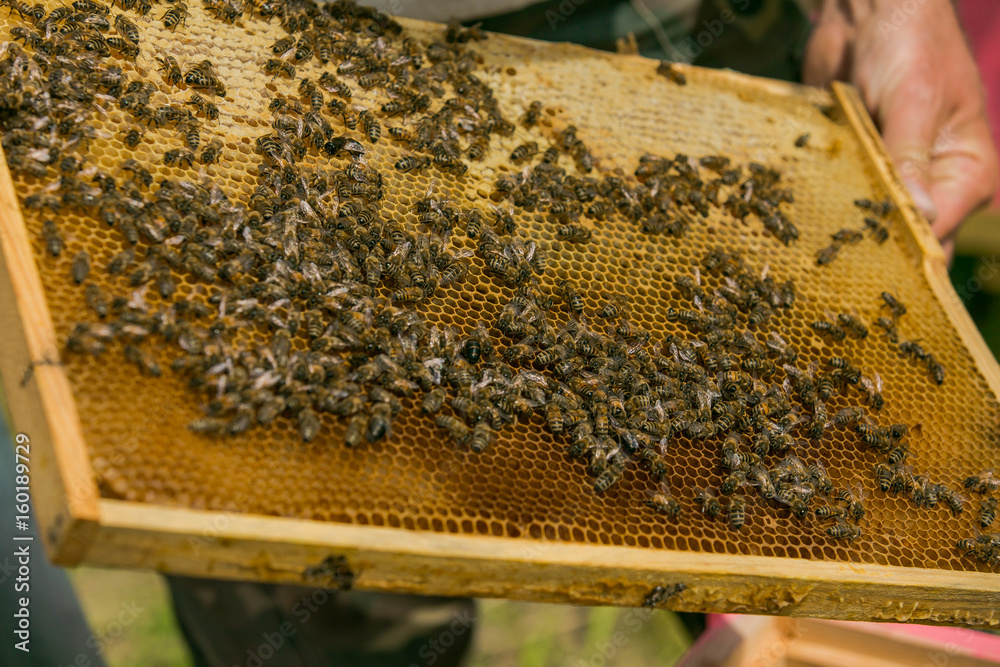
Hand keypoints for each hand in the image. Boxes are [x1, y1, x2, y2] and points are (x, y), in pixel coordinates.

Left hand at [803, 0, 997, 249]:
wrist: (868, 12)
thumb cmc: (910, 44)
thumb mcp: (914, 101)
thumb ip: (909, 158)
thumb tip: (921, 216)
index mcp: (966, 174)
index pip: (939, 232)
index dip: (906, 254)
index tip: (868, 268)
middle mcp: (932, 185)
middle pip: (904, 241)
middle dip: (871, 255)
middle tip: (832, 273)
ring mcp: (890, 179)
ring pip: (866, 228)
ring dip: (840, 236)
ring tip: (810, 254)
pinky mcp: (854, 169)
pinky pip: (836, 201)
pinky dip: (820, 210)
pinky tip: (795, 229)